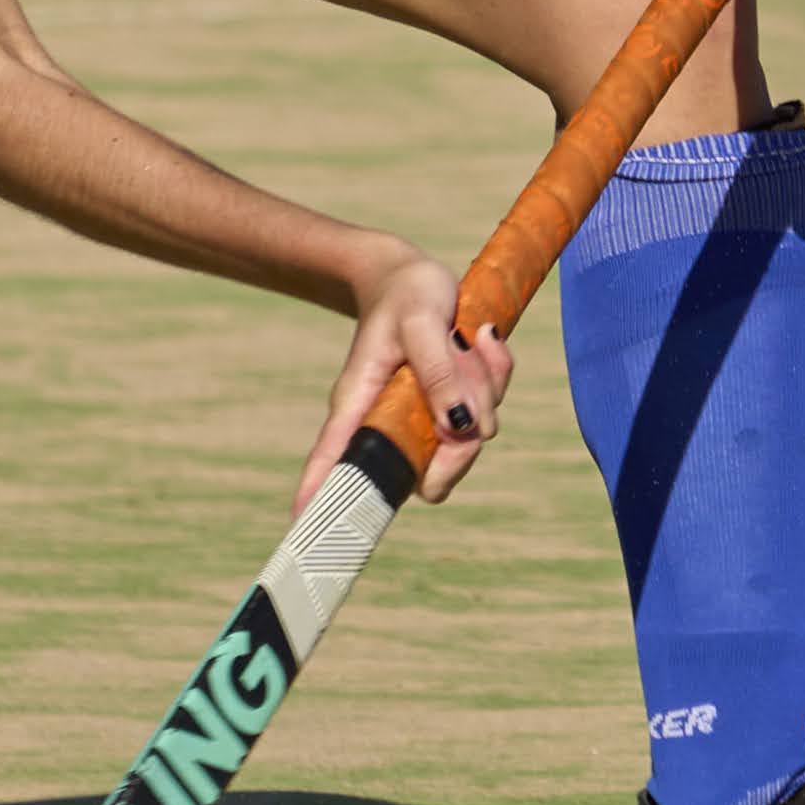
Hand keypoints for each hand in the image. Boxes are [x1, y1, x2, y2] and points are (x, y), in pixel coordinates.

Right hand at [296, 244, 509, 508]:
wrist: (413, 275)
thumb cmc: (405, 293)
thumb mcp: (421, 321)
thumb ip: (439, 372)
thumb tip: (461, 428)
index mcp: (360, 404)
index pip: (338, 460)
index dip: (325, 497)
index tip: (309, 529)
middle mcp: (389, 423)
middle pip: (430, 474)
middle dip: (466, 434)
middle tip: (468, 364)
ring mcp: (424, 420)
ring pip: (470, 436)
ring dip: (484, 385)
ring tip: (468, 335)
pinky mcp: (450, 409)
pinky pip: (487, 410)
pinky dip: (495, 373)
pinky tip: (483, 336)